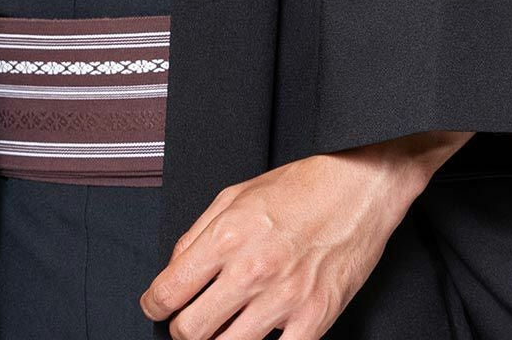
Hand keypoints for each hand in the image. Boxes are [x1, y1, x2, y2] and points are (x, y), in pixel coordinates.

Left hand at [140, 131, 471, 339]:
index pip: (168, 291)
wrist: (357, 188)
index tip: (158, 307)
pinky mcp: (313, 319)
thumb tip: (174, 269)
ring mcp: (283, 299)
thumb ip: (197, 234)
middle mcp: (251, 269)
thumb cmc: (300, 187)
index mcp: (227, 236)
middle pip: (190, 331)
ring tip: (223, 328)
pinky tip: (259, 337)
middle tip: (190, 321)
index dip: (154, 306)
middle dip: (182, 330)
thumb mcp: (235, 194)